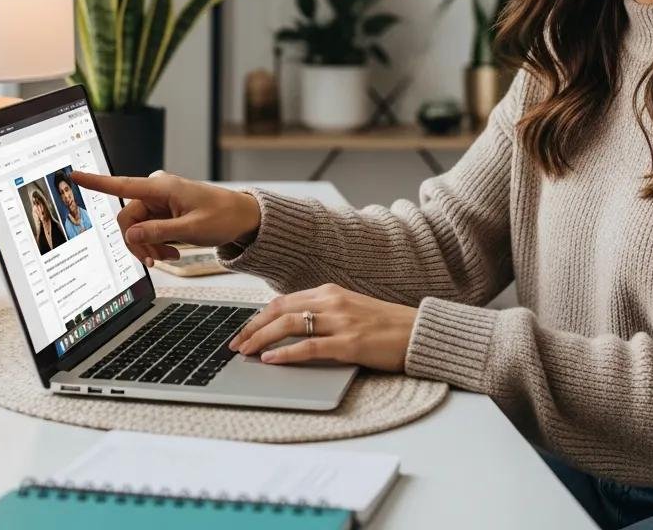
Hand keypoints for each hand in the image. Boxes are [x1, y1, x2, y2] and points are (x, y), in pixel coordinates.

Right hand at [70, 169, 259, 265]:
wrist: (242, 219)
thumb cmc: (223, 217)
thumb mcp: (191, 229)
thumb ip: (158, 233)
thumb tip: (129, 236)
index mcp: (162, 188)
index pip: (122, 185)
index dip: (95, 182)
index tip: (73, 175)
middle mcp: (156, 192)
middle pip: (127, 219)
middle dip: (137, 242)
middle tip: (154, 260)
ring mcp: (159, 203)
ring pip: (136, 229)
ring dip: (148, 246)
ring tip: (168, 257)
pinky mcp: (163, 213)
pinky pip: (147, 231)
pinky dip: (156, 244)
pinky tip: (171, 253)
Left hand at [228, 283, 417, 372]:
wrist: (417, 331)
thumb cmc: (385, 324)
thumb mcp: (350, 309)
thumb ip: (323, 313)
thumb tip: (291, 326)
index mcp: (330, 292)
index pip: (283, 301)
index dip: (259, 316)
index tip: (243, 330)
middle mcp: (332, 301)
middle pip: (280, 310)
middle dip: (252, 327)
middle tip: (235, 344)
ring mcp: (340, 321)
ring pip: (289, 325)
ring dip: (261, 339)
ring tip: (245, 352)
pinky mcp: (349, 343)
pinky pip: (309, 347)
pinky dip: (285, 353)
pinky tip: (271, 360)